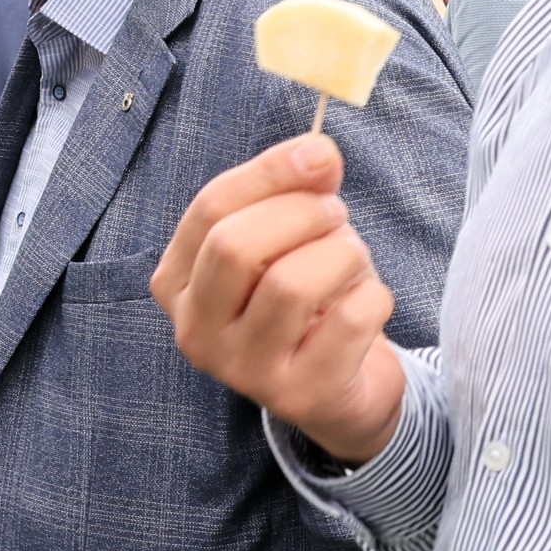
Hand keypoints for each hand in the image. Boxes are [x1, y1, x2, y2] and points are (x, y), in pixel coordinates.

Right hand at [152, 134, 407, 465]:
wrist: (339, 387)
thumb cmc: (305, 298)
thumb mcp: (285, 238)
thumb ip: (293, 189)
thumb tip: (318, 153)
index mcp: (177, 284)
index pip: (210, 210)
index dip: (271, 172)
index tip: (319, 154)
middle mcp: (196, 332)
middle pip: (235, 246)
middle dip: (303, 215)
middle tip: (336, 217)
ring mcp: (244, 372)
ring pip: (291, 285)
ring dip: (343, 255)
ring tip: (352, 260)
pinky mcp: (299, 397)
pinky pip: (347, 321)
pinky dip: (374, 296)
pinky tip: (367, 303)